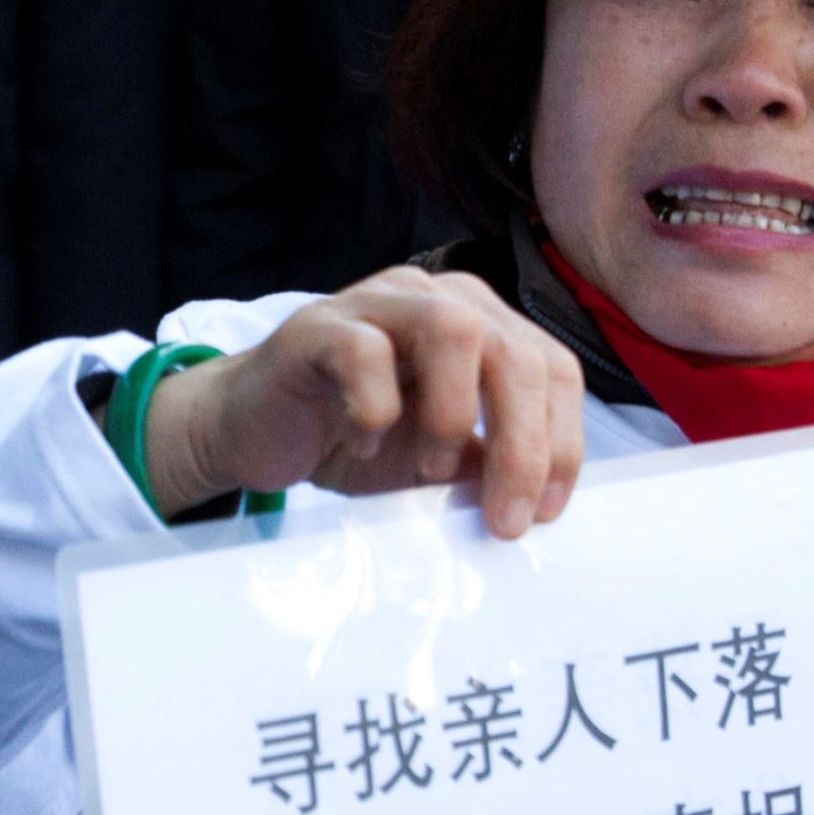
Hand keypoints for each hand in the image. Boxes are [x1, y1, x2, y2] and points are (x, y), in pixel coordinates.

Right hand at [141, 267, 585, 541]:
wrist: (251, 430)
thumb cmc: (350, 438)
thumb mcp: (435, 461)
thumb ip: (485, 462)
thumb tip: (539, 500)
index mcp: (480, 321)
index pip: (552, 367)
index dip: (562, 441)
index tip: (545, 511)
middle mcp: (436, 297)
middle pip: (515, 352)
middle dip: (523, 445)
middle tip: (505, 517)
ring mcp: (376, 303)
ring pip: (454, 329)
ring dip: (455, 414)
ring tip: (432, 468)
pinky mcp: (316, 327)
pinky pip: (364, 351)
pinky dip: (374, 409)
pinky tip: (363, 443)